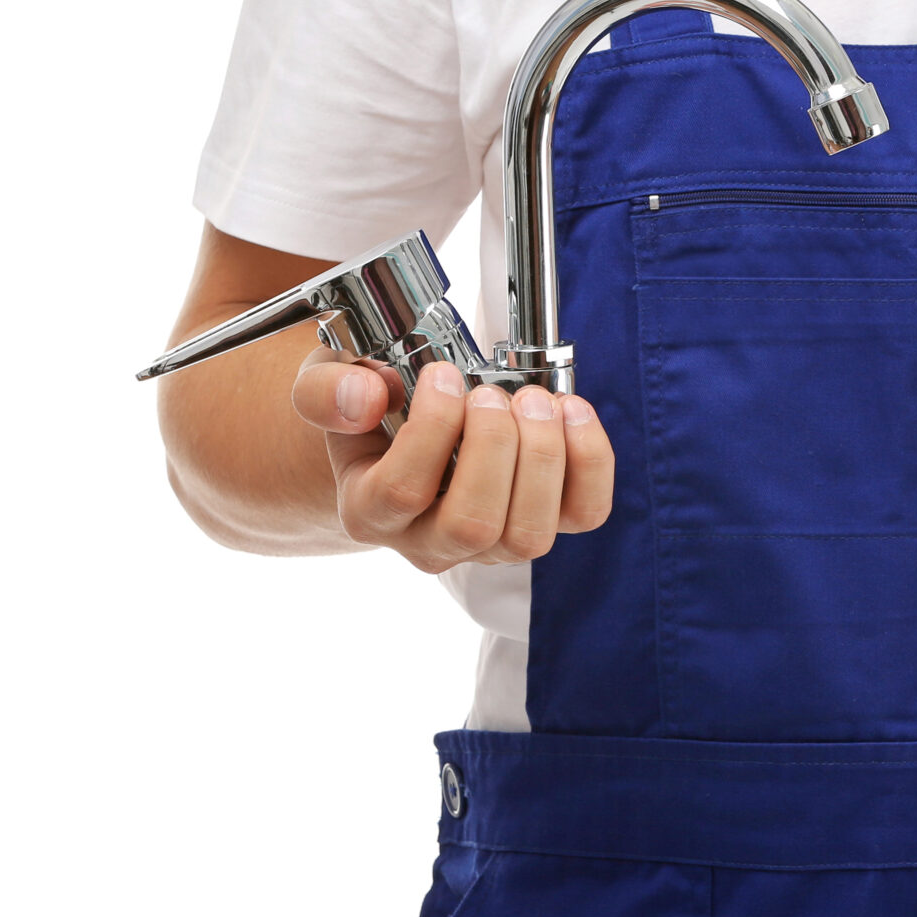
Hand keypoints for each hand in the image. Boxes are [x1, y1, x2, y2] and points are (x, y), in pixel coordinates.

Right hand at [291, 351, 616, 572]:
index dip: (431, 428)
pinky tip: (571, 412)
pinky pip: (583, 513)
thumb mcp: (329, 381)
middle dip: (494, 446)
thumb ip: (327, 389)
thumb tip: (362, 398)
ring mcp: (492, 543)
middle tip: (492, 393)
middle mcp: (429, 540)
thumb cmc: (372, 401)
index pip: (401, 493)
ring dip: (543, 456)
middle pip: (472, 526)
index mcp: (368, 510)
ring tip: (532, 400)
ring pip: (529, 534)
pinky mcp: (546, 522)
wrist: (408, 421)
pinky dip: (590, 461)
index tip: (444, 374)